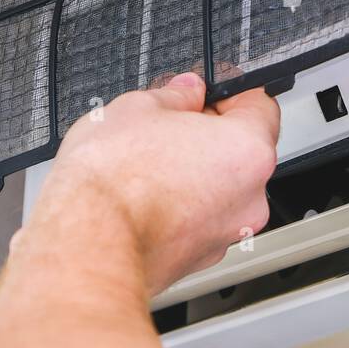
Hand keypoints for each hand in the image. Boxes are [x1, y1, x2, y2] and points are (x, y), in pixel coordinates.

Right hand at [28, 73, 280, 293]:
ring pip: (220, 190)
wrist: (88, 245)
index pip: (260, 106)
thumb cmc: (113, 182)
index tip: (209, 88)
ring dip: (194, 172)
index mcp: (247, 151)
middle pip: (241, 152)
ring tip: (148, 161)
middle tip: (171, 122)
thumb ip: (174, 95)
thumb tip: (185, 90)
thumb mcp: (138, 108)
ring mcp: (225, 234)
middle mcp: (249, 198)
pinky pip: (199, 219)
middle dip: (209, 134)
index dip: (231, 91)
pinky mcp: (198, 259)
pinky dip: (180, 206)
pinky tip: (144, 195)